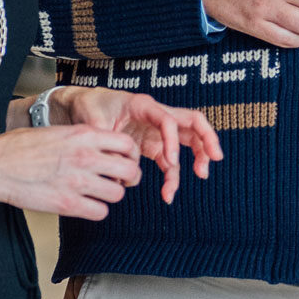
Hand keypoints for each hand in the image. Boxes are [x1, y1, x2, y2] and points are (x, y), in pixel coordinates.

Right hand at [0, 125, 142, 220]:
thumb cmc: (20, 146)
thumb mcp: (58, 131)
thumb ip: (83, 138)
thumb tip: (103, 146)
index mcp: (83, 135)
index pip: (127, 144)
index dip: (130, 155)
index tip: (124, 160)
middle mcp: (85, 157)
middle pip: (130, 171)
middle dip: (128, 178)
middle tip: (120, 181)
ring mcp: (77, 182)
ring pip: (117, 194)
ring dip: (111, 195)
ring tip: (98, 193)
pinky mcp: (67, 204)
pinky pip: (100, 212)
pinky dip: (96, 210)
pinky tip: (86, 205)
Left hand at [56, 87, 224, 202]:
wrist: (83, 105)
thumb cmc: (90, 107)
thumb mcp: (92, 122)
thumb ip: (105, 144)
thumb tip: (117, 171)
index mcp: (143, 106)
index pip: (168, 120)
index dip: (172, 140)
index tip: (170, 162)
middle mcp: (157, 116)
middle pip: (192, 122)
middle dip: (207, 138)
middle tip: (215, 158)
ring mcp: (158, 131)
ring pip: (188, 141)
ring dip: (198, 157)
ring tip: (201, 176)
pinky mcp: (153, 146)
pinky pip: (171, 161)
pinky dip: (174, 176)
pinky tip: (168, 194)